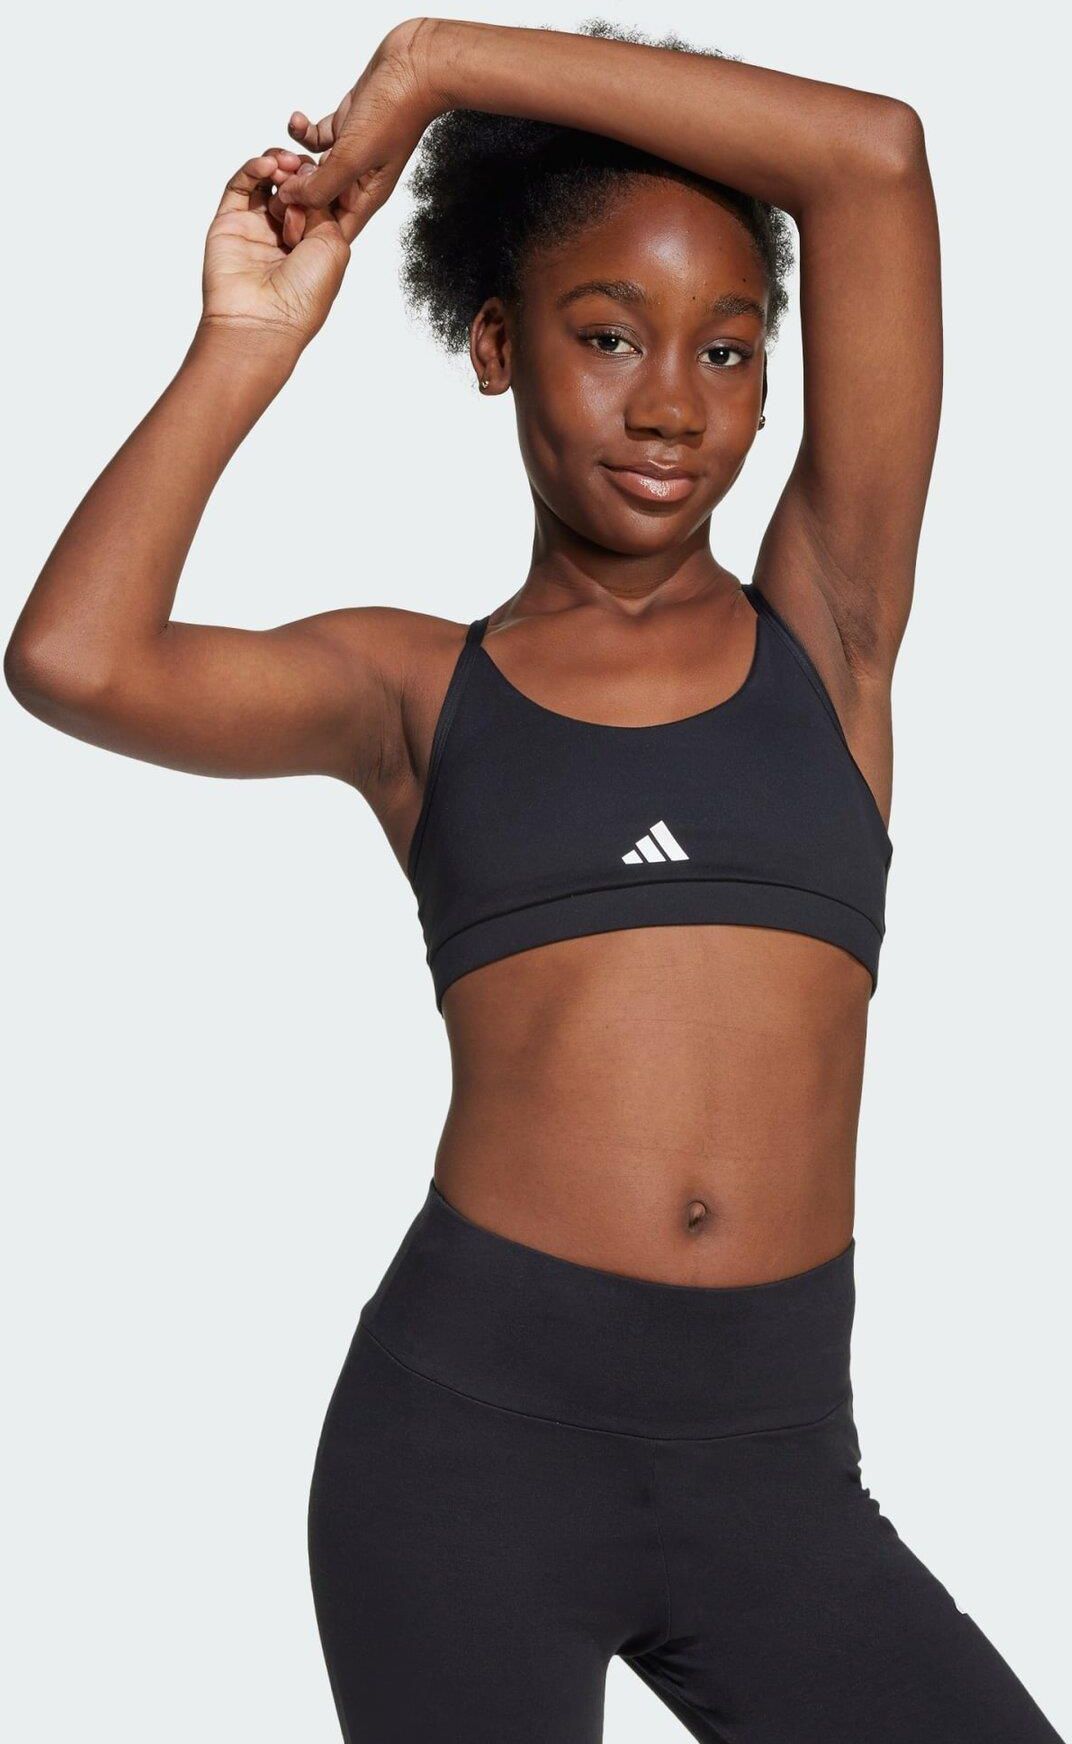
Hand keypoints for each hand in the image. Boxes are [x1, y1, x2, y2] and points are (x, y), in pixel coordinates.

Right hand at [200, 148, 358, 353]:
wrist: (262, 320)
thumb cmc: (303, 295)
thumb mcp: (333, 246)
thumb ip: (324, 207)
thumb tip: (306, 184)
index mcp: (314, 245)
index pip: (319, 198)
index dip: (322, 182)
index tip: (326, 175)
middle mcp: (285, 236)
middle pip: (292, 186)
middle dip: (299, 172)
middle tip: (301, 169)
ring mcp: (256, 229)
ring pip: (266, 181)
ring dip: (277, 165)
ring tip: (285, 165)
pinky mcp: (229, 223)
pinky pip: (240, 186)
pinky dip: (253, 168)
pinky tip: (267, 165)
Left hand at [271, 19, 439, 236]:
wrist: (413, 67)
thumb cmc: (395, 113)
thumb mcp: (352, 159)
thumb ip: (320, 185)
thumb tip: (290, 199)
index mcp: (366, 197)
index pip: (334, 229)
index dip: (308, 227)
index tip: (285, 212)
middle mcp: (359, 180)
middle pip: (319, 201)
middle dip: (294, 192)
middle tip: (276, 177)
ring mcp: (351, 154)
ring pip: (312, 170)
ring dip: (293, 163)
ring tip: (282, 153)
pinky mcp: (345, 128)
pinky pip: (314, 140)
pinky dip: (301, 133)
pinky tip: (297, 120)